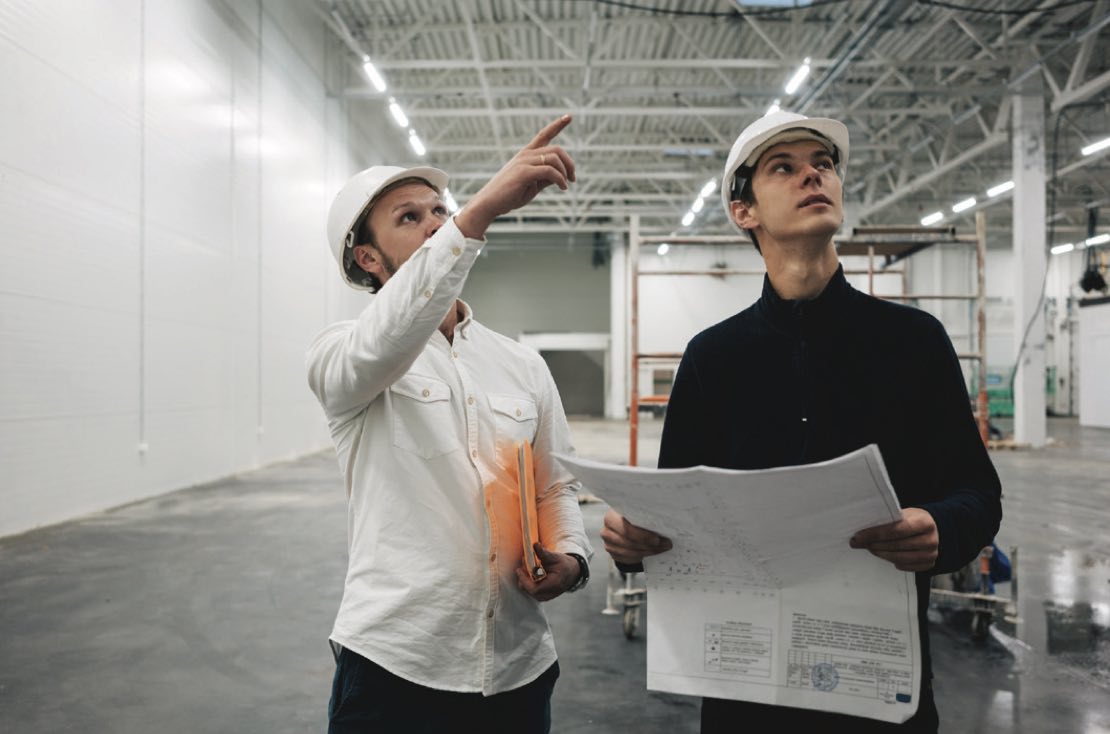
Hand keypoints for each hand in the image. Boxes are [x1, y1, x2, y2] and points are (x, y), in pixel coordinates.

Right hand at [454, 115, 575, 238]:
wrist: (489, 204)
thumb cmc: (509, 196)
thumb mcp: (532, 185)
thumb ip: (546, 178)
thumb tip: (563, 176)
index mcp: (526, 155)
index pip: (544, 135)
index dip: (557, 125)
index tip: (569, 116)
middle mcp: (525, 154)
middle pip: (556, 149)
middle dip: (569, 163)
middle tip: (573, 178)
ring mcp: (524, 161)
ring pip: (554, 158)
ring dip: (565, 172)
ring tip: (566, 185)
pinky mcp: (524, 172)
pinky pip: (550, 171)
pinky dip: (560, 179)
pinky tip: (562, 187)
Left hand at [515, 543, 581, 601]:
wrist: (571, 573)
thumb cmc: (563, 564)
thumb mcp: (555, 557)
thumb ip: (543, 553)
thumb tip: (535, 544)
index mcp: (554, 584)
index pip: (534, 589)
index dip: (524, 580)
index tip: (519, 569)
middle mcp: (549, 594)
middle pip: (529, 589)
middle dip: (523, 575)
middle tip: (524, 561)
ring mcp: (545, 597)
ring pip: (528, 590)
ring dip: (525, 577)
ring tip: (527, 564)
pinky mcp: (542, 596)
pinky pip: (530, 590)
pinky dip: (528, 580)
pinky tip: (530, 571)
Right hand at [601, 509, 671, 564]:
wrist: (627, 529)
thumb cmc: (634, 519)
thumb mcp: (638, 515)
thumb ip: (645, 518)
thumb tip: (663, 526)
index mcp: (612, 516)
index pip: (626, 528)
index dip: (642, 535)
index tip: (657, 539)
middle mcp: (607, 530)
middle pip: (628, 541)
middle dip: (648, 545)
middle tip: (663, 544)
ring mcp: (608, 543)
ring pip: (629, 551)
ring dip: (647, 551)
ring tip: (660, 548)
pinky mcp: (612, 554)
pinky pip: (627, 558)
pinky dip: (641, 556)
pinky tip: (651, 552)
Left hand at [849, 507, 937, 571]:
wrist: (930, 528)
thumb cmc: (912, 519)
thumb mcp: (903, 514)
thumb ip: (886, 521)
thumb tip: (861, 532)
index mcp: (924, 522)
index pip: (896, 530)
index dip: (875, 534)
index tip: (859, 536)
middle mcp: (931, 539)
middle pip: (896, 545)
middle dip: (875, 544)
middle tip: (859, 543)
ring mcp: (931, 554)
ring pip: (899, 558)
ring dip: (881, 554)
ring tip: (870, 548)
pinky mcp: (929, 564)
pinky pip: (905, 566)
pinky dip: (892, 561)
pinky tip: (885, 554)